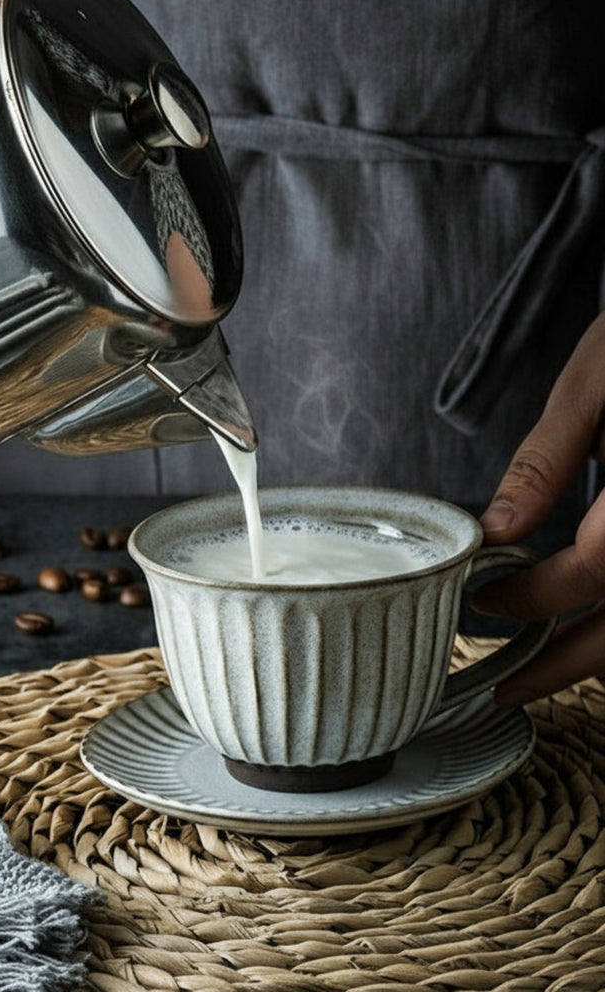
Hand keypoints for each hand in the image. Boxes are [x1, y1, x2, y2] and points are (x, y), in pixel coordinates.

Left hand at [472, 312, 604, 705]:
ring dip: (600, 654)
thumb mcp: (593, 387)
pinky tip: (591, 628)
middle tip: (506, 689)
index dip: (531, 595)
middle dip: (566, 665)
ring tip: (543, 674)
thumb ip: (546, 461)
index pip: (591, 573)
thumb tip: (497, 526)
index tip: (484, 599)